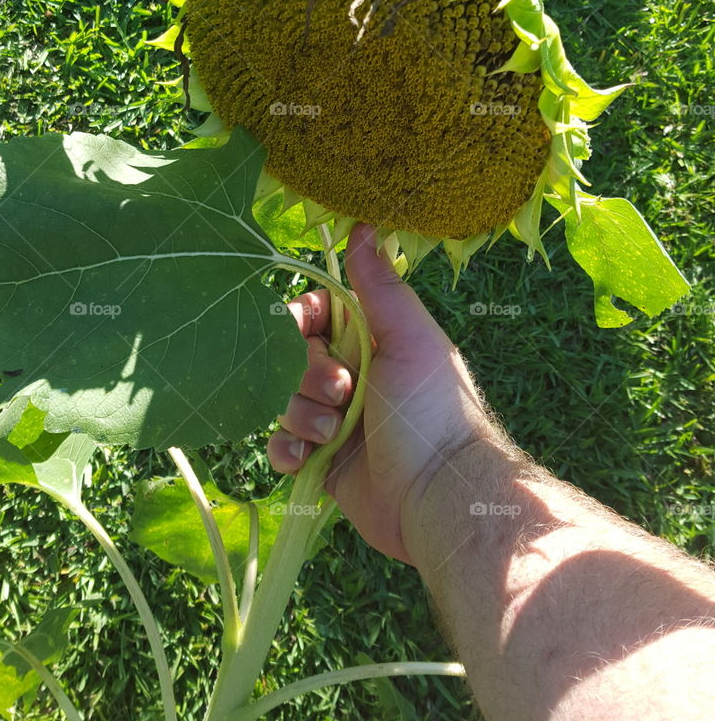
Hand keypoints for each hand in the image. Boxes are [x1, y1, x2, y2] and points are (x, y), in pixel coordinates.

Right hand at [267, 224, 492, 562]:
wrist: (438, 494)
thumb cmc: (430, 409)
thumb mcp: (409, 336)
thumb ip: (379, 285)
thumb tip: (363, 225)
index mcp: (372, 341)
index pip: (314, 315)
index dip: (301, 320)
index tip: (302, 328)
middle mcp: (352, 377)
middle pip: (293, 358)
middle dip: (307, 374)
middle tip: (341, 392)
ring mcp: (334, 421)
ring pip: (283, 401)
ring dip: (301, 414)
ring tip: (334, 433)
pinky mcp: (322, 462)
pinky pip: (282, 446)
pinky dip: (288, 450)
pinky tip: (307, 457)